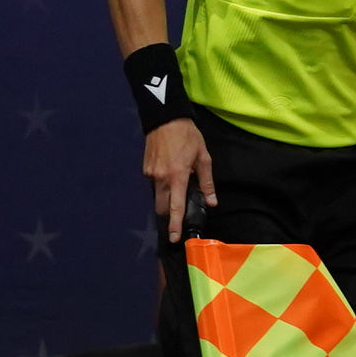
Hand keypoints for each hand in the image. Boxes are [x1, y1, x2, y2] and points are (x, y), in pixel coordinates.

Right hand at [146, 116, 216, 243]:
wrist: (165, 119)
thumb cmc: (188, 137)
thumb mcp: (203, 158)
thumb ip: (206, 182)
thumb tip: (211, 202)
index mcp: (176, 176)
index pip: (174, 206)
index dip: (174, 224)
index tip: (174, 237)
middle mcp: (160, 178)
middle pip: (162, 206)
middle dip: (170, 213)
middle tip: (180, 211)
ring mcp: (149, 174)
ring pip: (157, 196)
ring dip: (166, 198)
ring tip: (178, 185)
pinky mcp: (145, 169)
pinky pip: (153, 184)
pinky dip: (162, 186)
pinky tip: (171, 174)